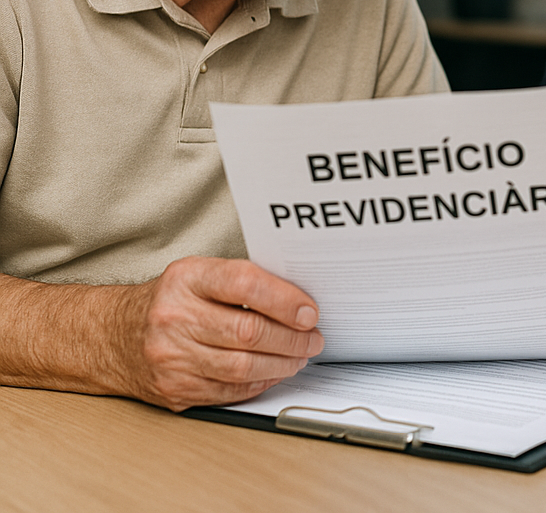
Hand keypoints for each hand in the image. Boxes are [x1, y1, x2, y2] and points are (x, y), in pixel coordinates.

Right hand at [112, 256, 323, 410]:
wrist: (112, 335)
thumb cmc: (168, 300)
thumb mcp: (198, 273)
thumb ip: (242, 281)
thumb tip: (297, 300)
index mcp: (186, 279)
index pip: (245, 284)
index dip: (285, 300)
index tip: (310, 311)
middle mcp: (174, 317)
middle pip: (248, 332)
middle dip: (292, 338)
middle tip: (313, 338)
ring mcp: (171, 357)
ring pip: (242, 367)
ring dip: (282, 364)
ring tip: (300, 356)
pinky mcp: (173, 390)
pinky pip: (228, 391)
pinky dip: (259, 383)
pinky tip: (273, 373)